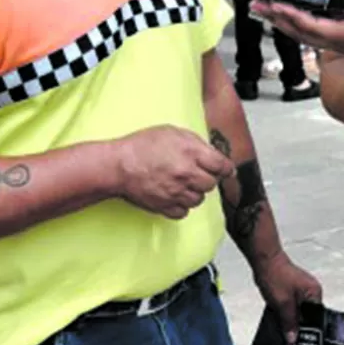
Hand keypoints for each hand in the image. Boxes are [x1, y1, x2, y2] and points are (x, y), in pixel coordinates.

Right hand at [115, 126, 234, 219]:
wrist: (117, 165)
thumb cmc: (142, 145)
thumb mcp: (172, 132)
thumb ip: (195, 142)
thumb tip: (211, 152)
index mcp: (191, 153)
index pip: (222, 166)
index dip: (226, 168)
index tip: (226, 170)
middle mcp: (187, 175)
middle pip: (211, 184)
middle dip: (207, 178)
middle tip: (198, 174)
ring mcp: (176, 193)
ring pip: (198, 200)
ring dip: (194, 193)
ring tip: (183, 184)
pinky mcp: (165, 207)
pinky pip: (183, 212)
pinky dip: (181, 206)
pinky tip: (174, 196)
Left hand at [250, 2, 343, 71]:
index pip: (315, 27)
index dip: (294, 17)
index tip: (275, 5)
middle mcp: (343, 43)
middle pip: (303, 33)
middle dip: (279, 19)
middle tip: (256, 5)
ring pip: (307, 35)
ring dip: (285, 24)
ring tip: (266, 12)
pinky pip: (316, 35)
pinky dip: (300, 26)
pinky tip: (293, 21)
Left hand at [252, 253, 322, 344]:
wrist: (263, 260)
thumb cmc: (275, 277)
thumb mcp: (282, 304)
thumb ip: (289, 323)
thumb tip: (293, 339)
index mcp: (314, 294)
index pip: (316, 318)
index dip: (310, 332)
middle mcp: (310, 293)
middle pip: (307, 317)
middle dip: (299, 329)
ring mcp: (300, 291)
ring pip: (297, 313)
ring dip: (290, 323)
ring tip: (285, 338)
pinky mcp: (291, 291)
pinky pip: (291, 307)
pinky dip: (285, 315)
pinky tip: (278, 325)